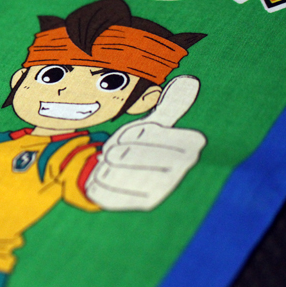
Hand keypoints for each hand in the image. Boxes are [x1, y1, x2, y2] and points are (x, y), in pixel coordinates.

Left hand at [85, 75, 206, 210]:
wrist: (136, 181)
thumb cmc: (143, 147)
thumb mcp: (156, 124)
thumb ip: (172, 105)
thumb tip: (189, 80)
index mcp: (188, 144)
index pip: (146, 131)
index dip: (135, 133)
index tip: (137, 137)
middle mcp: (180, 169)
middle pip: (124, 154)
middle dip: (115, 151)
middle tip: (119, 154)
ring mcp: (161, 191)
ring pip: (110, 172)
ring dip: (105, 168)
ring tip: (115, 168)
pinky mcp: (140, 206)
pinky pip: (101, 190)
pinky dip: (96, 182)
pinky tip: (109, 181)